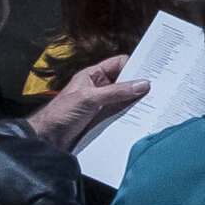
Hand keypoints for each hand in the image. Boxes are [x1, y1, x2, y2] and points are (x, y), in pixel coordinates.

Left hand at [26, 53, 143, 150]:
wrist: (46, 140)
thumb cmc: (60, 114)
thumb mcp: (90, 98)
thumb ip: (117, 92)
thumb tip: (142, 84)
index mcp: (93, 76)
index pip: (119, 64)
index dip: (134, 66)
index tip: (151, 71)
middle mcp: (99, 88)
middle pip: (124, 82)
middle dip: (138, 85)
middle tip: (158, 89)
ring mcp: (101, 105)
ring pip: (124, 100)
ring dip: (135, 103)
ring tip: (154, 104)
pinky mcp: (102, 121)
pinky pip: (120, 115)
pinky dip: (130, 116)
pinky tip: (142, 119)